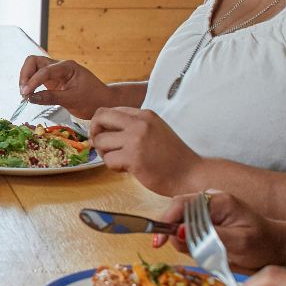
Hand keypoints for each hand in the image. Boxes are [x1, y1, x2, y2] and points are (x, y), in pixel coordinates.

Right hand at [17, 55, 114, 117]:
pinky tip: (30, 95)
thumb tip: (30, 98)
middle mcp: (59, 66)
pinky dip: (30, 84)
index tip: (25, 94)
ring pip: (33, 68)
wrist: (103, 102)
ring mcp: (55, 73)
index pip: (44, 70)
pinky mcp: (52, 81)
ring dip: (26, 79)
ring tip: (25, 94)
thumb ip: (51, 98)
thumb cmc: (93, 99)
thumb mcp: (73, 100)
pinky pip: (37, 77)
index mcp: (67, 66)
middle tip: (24, 92)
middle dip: (25, 74)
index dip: (33, 81)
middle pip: (34, 61)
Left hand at [87, 107, 202, 195]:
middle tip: (103, 147)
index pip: (110, 111)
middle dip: (95, 133)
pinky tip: (128, 170)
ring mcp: (136, 139)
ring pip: (100, 141)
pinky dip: (114, 168)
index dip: (103, 125)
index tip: (107, 138)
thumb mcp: (154, 131)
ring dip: (106, 154)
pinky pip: (108, 160)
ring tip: (121, 161)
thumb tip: (100, 132)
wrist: (190, 174)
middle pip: (99, 117)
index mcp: (145, 114)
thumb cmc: (171, 157)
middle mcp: (140, 123)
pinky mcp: (134, 158)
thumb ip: (132, 127)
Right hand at [150, 190, 285, 271]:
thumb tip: (178, 232)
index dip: (165, 222)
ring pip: (180, 227)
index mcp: (217, 201)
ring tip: (210, 253)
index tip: (159, 243)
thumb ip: (208, 237)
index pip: (180, 205)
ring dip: (187, 243)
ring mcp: (206, 211)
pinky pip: (188, 234)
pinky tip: (209, 251)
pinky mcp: (205, 222)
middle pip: (176, 216)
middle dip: (179, 237)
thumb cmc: (261, 243)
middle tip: (194, 253)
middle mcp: (208, 202)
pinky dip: (192, 245)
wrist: (276, 246)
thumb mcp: (238, 243)